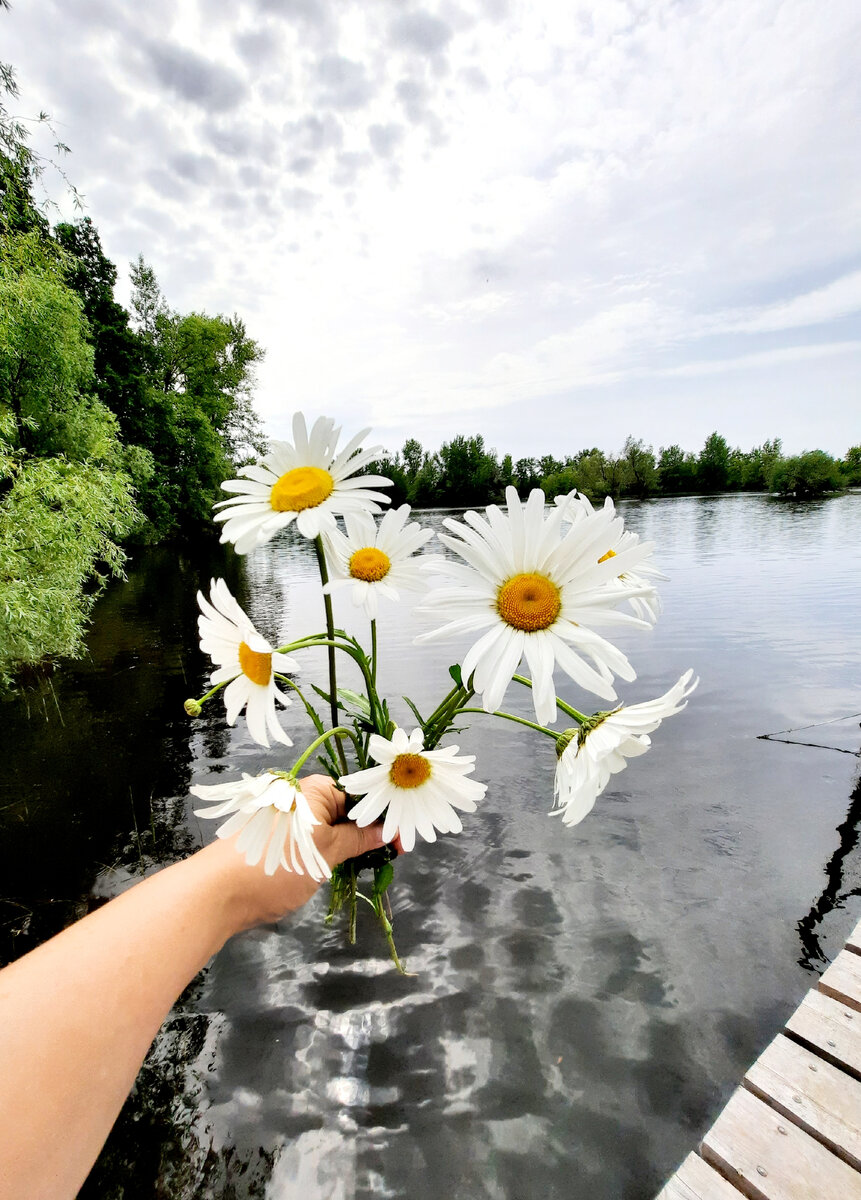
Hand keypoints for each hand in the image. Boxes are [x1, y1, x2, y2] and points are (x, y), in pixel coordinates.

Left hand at [200, 775, 392, 933]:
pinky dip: (331, 853)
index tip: (402, 838)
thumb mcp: (327, 854)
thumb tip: (384, 831)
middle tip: (394, 854)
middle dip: (369, 831)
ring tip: (374, 864)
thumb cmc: (278, 866)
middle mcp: (301, 798)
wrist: (218, 894)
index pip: (359, 794)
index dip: (382, 815)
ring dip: (352, 845)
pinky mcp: (279, 841)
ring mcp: (289, 820)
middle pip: (345, 810)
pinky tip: (346, 869)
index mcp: (314, 790)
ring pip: (330, 828)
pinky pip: (313, 840)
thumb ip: (358, 840)